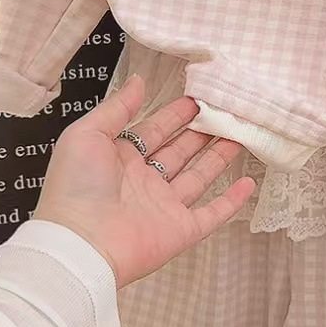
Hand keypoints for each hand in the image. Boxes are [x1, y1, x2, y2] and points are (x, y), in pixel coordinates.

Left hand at [35, 75, 255, 287]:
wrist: (80, 246)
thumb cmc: (76, 188)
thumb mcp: (86, 135)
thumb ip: (116, 108)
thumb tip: (140, 80)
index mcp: (120, 160)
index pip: (154, 131)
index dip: (175, 115)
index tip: (199, 97)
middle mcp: (144, 182)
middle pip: (180, 151)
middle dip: (202, 131)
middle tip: (227, 111)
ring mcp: (164, 207)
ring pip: (199, 177)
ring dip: (220, 156)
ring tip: (241, 133)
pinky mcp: (181, 231)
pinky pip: (212, 214)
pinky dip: (232, 201)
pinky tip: (249, 183)